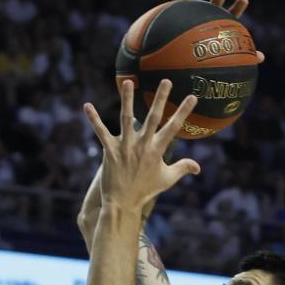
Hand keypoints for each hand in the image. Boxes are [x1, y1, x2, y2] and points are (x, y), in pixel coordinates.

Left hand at [83, 79, 200, 212]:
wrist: (122, 203)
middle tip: (166, 80)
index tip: (193, 97)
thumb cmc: (145, 191)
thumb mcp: (167, 180)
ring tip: (129, 81)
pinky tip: (87, 106)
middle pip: (153, 117)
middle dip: (160, 98)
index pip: (174, 127)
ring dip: (127, 99)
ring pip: (126, 118)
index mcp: (157, 150)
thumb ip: (182, 168)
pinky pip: (100, 131)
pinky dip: (93, 119)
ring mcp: (125, 146)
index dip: (184, 111)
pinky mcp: (109, 150)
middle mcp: (142, 145)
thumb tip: (198, 167)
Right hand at [176, 0, 265, 62]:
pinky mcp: (186, 16)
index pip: (232, 13)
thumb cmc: (215, 54)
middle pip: (217, 1)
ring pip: (198, 2)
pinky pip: (183, 7)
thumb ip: (246, 54)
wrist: (194, 55)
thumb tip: (261, 57)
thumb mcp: (230, 55)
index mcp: (223, 22)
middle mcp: (211, 15)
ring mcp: (199, 14)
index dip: (238, 6)